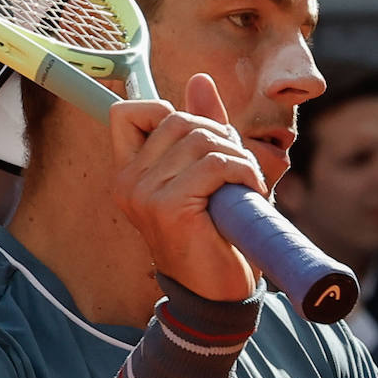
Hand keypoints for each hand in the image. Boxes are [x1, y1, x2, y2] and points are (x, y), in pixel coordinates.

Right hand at [110, 73, 264, 301]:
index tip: (200, 139)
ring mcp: (145, 194)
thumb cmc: (215, 236)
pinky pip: (216, 163)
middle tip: (238, 166)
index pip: (126, 112)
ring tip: (247, 183)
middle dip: (219, 133)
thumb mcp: (208, 175)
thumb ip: (202, 130)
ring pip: (201, 138)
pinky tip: (250, 191)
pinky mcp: (169, 206)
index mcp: (129, 173)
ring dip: (238, 156)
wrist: (217, 296)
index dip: (165, 110)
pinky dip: (243, 171)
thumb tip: (200, 81)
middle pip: (178, 118)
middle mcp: (128, 181)